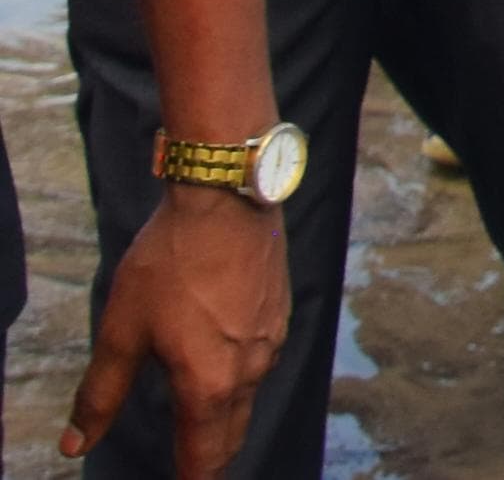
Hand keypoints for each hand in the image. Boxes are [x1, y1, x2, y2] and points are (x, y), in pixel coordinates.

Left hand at [69, 186, 287, 471]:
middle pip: (232, 434)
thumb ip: (99, 394)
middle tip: (193, 470)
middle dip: (210, 458)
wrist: (226, 201)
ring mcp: (270, 340)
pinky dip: (242, 378)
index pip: (201, 455)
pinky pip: (261, 361)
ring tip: (204, 422)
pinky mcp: (280, 312)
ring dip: (226, 417)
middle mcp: (248, 370)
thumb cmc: (170, 263)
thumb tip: (74, 443)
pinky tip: (225, 362)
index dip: (190, 478)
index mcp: (208, 385)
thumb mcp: (121, 331)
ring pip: (249, 397)